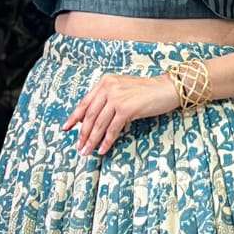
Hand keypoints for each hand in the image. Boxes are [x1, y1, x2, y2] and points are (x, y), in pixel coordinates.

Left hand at [62, 70, 179, 156]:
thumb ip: (107, 100)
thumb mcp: (123, 90)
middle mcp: (108, 88)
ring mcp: (117, 98)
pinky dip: (107, 141)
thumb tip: (91, 120)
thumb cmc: (147, 92)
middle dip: (83, 134)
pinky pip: (112, 129)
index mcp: (105, 82)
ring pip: (99, 124)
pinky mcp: (126, 109)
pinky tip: (102, 149)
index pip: (85, 102)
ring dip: (92, 140)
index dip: (74, 117)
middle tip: (79, 147)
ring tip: (87, 152)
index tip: (66, 128)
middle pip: (90, 115)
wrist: (167, 89)